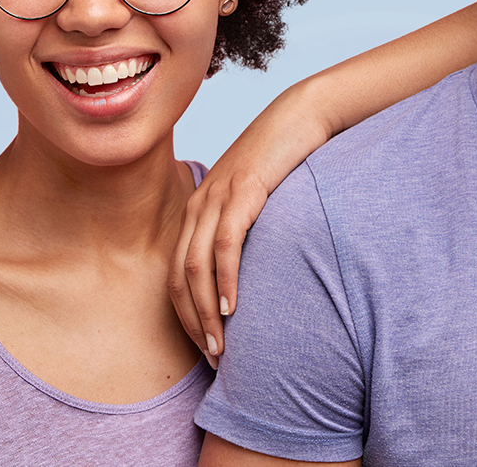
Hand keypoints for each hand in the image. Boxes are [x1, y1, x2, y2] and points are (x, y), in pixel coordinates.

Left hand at [169, 83, 331, 362]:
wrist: (299, 117)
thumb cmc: (282, 162)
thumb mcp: (254, 199)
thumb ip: (243, 231)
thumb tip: (248, 275)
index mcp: (196, 210)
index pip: (177, 275)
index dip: (187, 316)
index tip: (206, 348)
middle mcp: (198, 205)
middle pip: (180, 277)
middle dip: (193, 323)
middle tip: (212, 358)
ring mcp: (217, 198)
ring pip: (197, 266)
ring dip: (206, 312)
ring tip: (220, 345)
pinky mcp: (242, 192)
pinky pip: (225, 244)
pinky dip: (225, 279)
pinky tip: (233, 306)